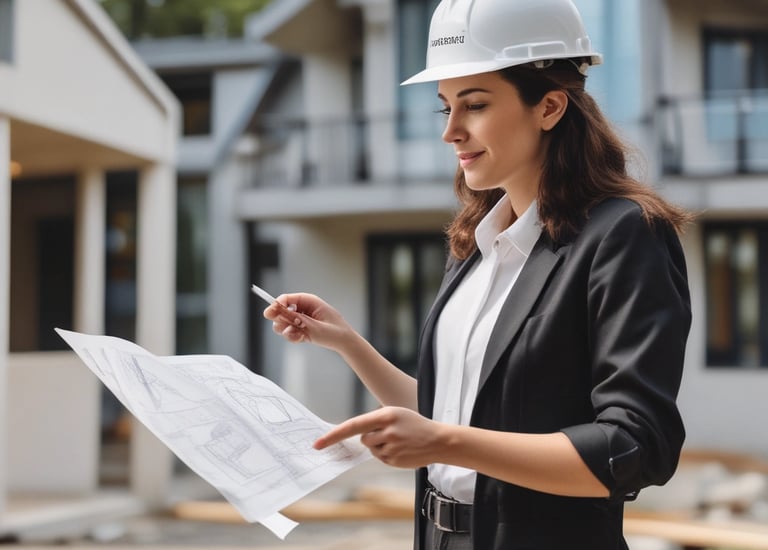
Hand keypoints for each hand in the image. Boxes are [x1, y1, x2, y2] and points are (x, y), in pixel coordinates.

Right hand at [263, 293, 354, 350]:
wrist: (345, 343)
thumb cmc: (335, 331)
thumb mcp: (314, 326)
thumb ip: (295, 319)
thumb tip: (279, 312)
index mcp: (308, 301)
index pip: (286, 299)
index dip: (276, 305)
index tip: (269, 314)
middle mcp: (303, 309)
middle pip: (280, 311)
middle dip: (282, 321)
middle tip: (290, 328)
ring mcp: (301, 320)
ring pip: (282, 323)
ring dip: (287, 331)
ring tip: (298, 336)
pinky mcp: (300, 330)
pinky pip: (289, 333)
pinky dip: (292, 337)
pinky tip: (301, 339)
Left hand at [314, 407, 443, 468]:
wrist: (438, 440)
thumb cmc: (414, 424)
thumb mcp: (395, 414)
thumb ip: (375, 422)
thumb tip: (355, 434)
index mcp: (386, 415)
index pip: (353, 425)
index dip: (334, 435)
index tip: (318, 444)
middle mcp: (387, 431)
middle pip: (363, 438)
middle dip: (371, 437)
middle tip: (391, 433)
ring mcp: (391, 448)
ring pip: (371, 448)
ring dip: (379, 445)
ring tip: (398, 441)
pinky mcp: (394, 461)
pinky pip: (380, 457)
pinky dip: (386, 453)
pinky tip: (401, 449)